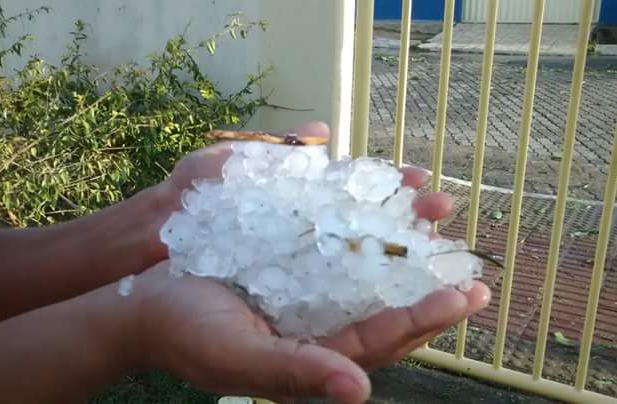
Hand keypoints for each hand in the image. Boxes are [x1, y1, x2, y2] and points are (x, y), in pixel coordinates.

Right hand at [125, 143, 489, 402]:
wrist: (140, 300)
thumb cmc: (182, 333)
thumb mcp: (235, 355)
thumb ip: (296, 371)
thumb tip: (359, 390)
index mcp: (312, 356)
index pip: (379, 341)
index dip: (422, 319)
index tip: (464, 295)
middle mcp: (316, 327)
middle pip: (384, 311)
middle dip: (429, 290)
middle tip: (476, 272)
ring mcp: (304, 295)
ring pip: (366, 277)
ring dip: (404, 255)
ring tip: (440, 232)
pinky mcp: (288, 267)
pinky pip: (336, 251)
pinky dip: (363, 233)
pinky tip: (383, 213)